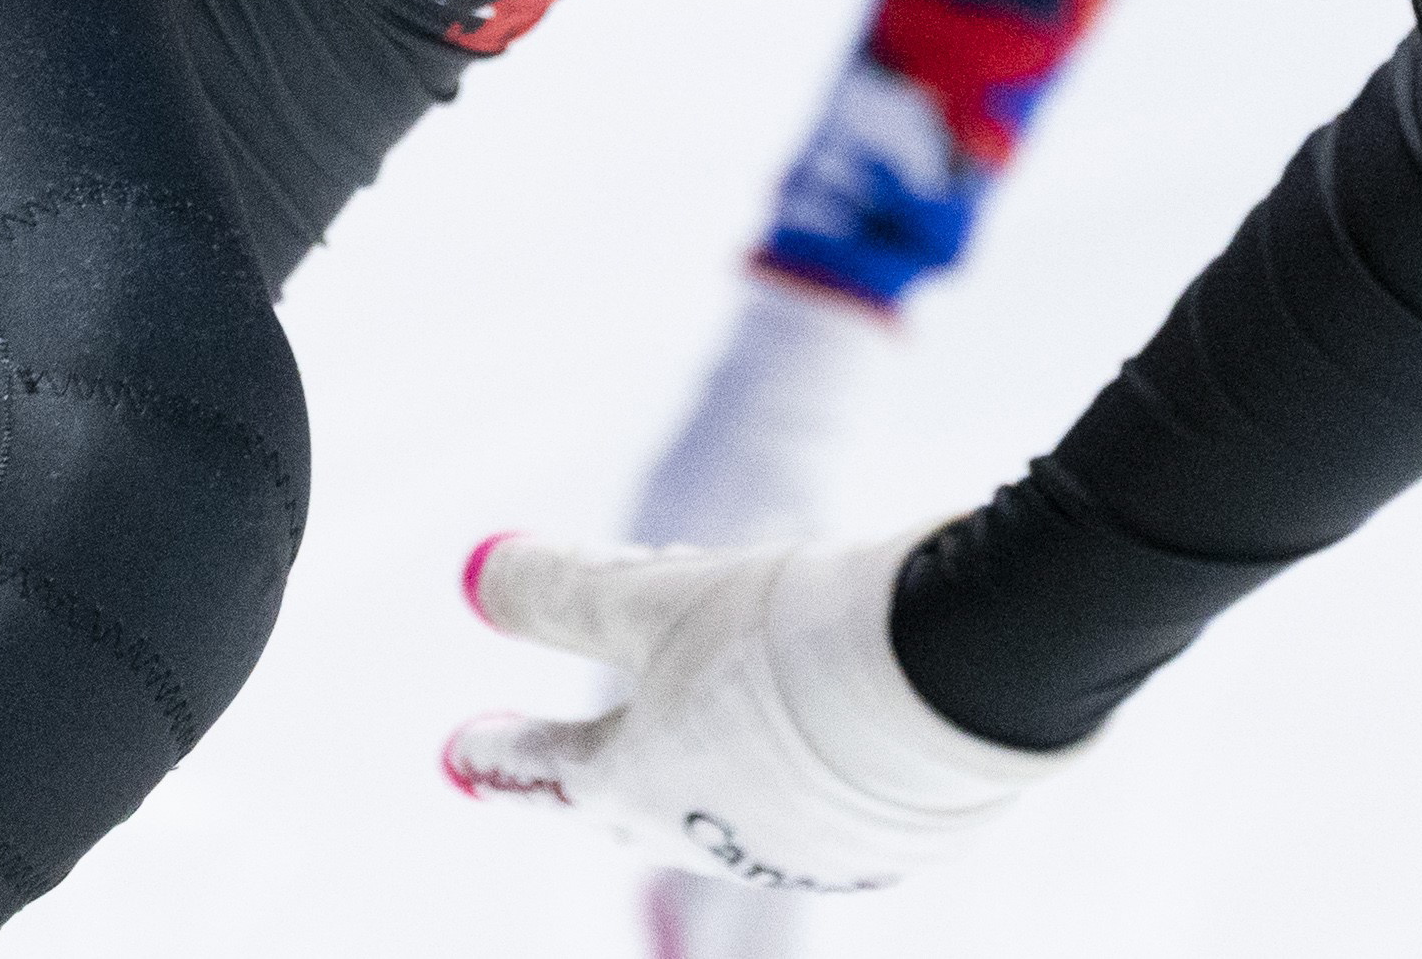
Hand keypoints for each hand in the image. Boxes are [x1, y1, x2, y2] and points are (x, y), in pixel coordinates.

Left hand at [441, 530, 1075, 898]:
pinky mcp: (894, 832)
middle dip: (595, 777)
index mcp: (644, 787)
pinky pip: (817, 804)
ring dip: (701, 764)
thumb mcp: (654, 593)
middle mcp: (720, 836)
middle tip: (562, 767)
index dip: (501, 753)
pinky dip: (792, 767)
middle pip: (636, 803)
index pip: (550, 767)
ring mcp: (811, 846)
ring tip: (689, 734)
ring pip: (731, 800)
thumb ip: (560, 590)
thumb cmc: (790, 637)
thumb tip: (474, 575)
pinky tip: (816, 731)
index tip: (456, 754)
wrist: (965, 677)